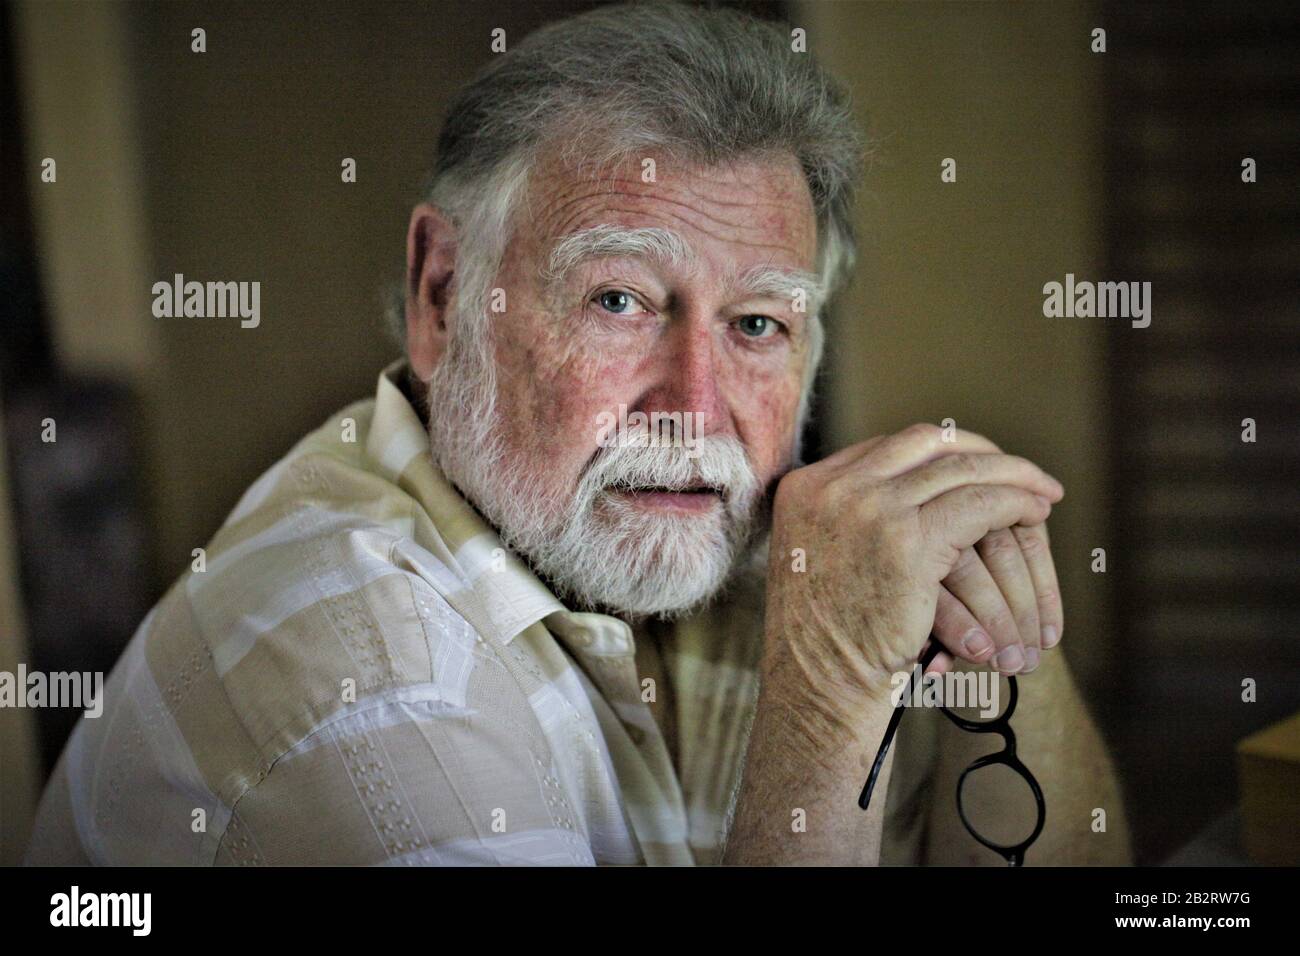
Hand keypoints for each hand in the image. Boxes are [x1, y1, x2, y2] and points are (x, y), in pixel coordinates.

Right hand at [762, 423, 1063, 719]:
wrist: (818, 688)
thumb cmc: (823, 643)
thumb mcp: (818, 561)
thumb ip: (847, 522)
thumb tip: (906, 500)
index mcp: (803, 487)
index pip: (886, 447)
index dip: (940, 451)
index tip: (973, 465)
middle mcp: (833, 486)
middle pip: (925, 443)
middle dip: (980, 452)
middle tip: (1019, 471)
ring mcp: (869, 507)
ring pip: (961, 470)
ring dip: (1013, 477)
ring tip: (1043, 493)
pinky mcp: (909, 539)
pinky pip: (981, 503)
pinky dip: (1017, 503)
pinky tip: (1037, 514)